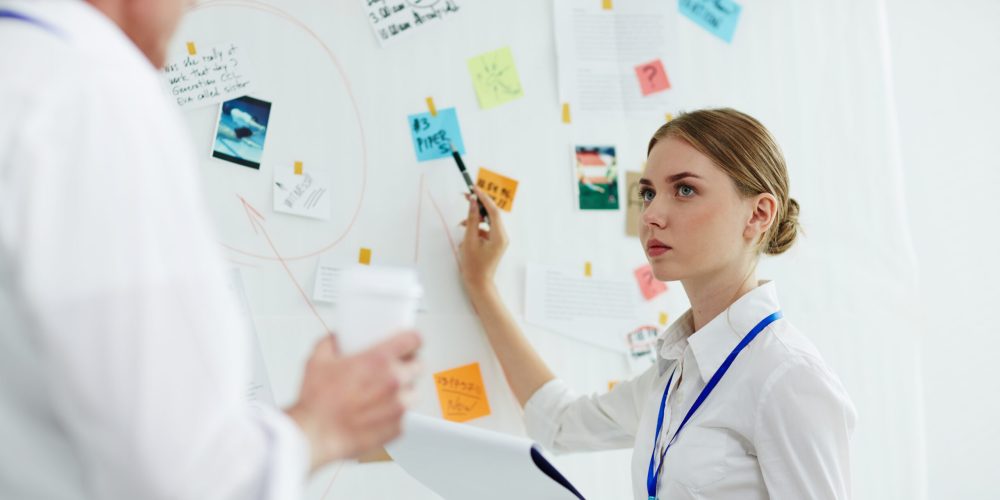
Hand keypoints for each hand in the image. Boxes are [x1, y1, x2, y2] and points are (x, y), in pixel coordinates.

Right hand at [285, 331, 421, 469]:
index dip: (411, 340)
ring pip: (413, 391)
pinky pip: (404, 415)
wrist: (314, 435)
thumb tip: (336, 340)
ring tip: (380, 394)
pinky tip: (375, 412)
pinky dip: (393, 413)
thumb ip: (331, 343)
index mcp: (378, 360)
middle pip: (417, 365)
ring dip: (402, 391)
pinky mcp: (397, 426)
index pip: (413, 340)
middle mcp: (393, 381)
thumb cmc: (317, 403)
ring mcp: (398, 405)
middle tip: (389, 370)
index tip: (408, 343)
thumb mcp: (317, 361)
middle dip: (406, 366)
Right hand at [459, 186, 508, 290]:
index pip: (493, 211)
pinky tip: (466, 234)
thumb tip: (472, 203)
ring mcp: (499, 239)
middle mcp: (502, 236)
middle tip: (466, 196)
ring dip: (475, 219)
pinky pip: (485, 229)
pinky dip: (476, 228)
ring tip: (462, 224)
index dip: (483, 198)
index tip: (474, 189)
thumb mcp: (469, 240)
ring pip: (487, 221)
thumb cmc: (473, 265)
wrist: (478, 283)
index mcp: (499, 236)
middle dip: (478, 206)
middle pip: (491, 214)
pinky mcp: (494, 242)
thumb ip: (471, 220)